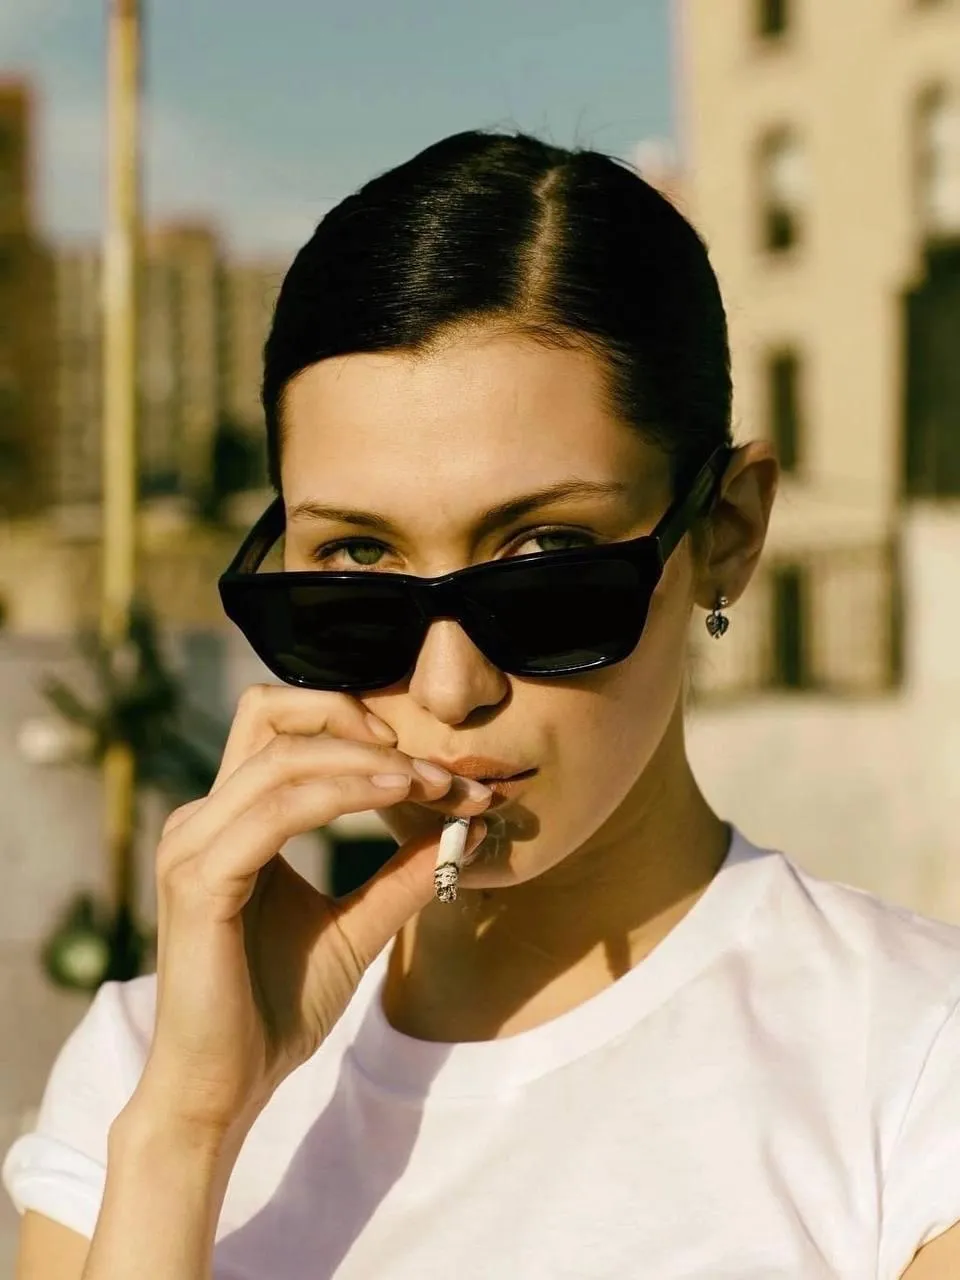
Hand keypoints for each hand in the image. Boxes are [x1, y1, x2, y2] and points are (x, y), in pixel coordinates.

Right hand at [130, 684, 491, 1146]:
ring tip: (435, 783)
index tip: (447, 772)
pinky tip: (396, 796)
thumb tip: (466, 830)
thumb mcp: (357, 928)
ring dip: (369, 760)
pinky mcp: (200, 880)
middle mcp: (203, 817)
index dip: (365, 728)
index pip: (288, 731)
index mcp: (232, 820)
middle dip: (364, 724)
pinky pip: (277, 811)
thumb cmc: (276, 1009)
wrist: (225, 1089)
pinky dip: (341, 793)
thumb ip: (402, 876)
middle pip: (273, 714)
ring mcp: (194, 844)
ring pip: (285, 756)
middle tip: (440, 768)